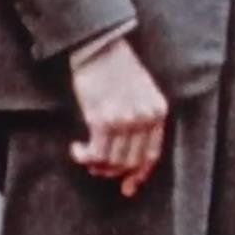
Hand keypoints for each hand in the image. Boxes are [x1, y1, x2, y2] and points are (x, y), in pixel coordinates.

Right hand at [69, 38, 169, 197]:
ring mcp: (124, 120)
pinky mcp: (101, 119)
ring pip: (111, 161)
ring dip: (95, 165)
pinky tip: (76, 148)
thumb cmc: (117, 69)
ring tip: (85, 155)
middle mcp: (145, 118)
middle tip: (96, 168)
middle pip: (130, 162)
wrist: (99, 47)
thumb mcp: (141, 93)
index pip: (151, 155)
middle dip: (112, 171)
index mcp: (158, 111)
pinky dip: (84, 157)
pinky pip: (95, 153)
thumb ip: (141, 120)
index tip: (126, 188)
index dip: (138, 174)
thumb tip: (129, 156)